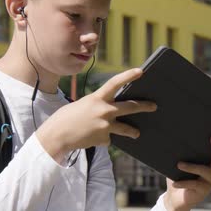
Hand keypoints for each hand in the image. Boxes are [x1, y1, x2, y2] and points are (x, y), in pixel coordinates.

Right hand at [36, 68, 156, 161]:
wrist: (57, 136)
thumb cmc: (66, 118)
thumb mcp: (82, 106)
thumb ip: (98, 107)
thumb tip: (112, 115)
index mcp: (96, 98)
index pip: (115, 83)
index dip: (128, 76)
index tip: (141, 71)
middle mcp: (103, 111)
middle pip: (129, 107)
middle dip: (143, 106)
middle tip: (154, 106)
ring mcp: (105, 126)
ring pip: (125, 128)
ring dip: (132, 131)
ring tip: (137, 133)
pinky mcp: (103, 139)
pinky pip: (108, 139)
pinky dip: (102, 139)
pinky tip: (91, 139)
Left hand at [163, 136, 210, 210]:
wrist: (174, 199)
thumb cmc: (176, 178)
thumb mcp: (177, 165)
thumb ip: (179, 156)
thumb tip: (174, 141)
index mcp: (207, 163)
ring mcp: (209, 182)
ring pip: (205, 170)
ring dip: (191, 167)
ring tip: (179, 164)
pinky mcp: (204, 191)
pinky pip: (194, 184)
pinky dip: (183, 183)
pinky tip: (175, 183)